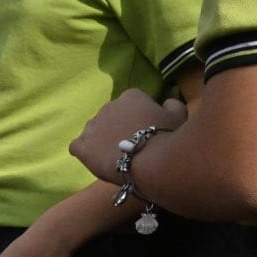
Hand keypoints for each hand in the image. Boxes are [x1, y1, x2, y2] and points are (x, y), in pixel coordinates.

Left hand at [70, 90, 186, 182]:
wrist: (149, 160)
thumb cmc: (167, 136)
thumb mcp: (179, 115)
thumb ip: (172, 104)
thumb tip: (166, 102)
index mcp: (130, 96)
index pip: (131, 103)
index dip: (138, 118)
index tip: (145, 131)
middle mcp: (107, 106)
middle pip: (111, 117)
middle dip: (117, 129)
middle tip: (130, 145)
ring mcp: (91, 126)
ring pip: (94, 131)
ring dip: (101, 140)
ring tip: (115, 155)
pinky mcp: (81, 145)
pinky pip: (77, 147)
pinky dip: (85, 152)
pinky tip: (96, 160)